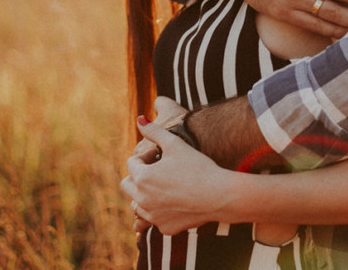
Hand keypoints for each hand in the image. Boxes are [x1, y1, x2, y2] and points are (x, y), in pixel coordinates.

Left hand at [126, 98, 189, 231]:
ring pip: (137, 204)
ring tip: (165, 184)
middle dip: (139, 175)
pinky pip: (154, 218)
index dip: (146, 156)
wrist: (219, 194)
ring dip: (145, 194)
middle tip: (159, 169)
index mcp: (142, 178)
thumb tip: (139, 119)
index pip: (131, 163)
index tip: (162, 155)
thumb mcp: (175, 144)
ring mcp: (153, 216)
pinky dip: (160, 210)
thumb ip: (154, 131)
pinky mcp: (165, 228)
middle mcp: (143, 200)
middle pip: (127, 185)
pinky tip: (177, 200)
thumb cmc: (198, 166)